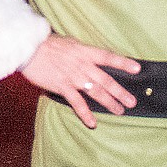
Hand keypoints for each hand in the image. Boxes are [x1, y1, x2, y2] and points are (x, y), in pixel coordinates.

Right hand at [20, 34, 140, 128]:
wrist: (29, 48)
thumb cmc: (47, 44)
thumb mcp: (69, 43)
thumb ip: (82, 52)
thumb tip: (92, 57)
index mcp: (84, 52)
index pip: (108, 57)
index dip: (123, 63)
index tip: (137, 69)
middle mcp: (82, 65)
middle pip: (106, 79)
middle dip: (120, 91)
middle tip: (132, 101)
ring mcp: (73, 77)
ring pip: (96, 92)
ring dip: (109, 102)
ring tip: (119, 111)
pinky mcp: (62, 86)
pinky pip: (77, 102)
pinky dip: (85, 113)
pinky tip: (93, 123)